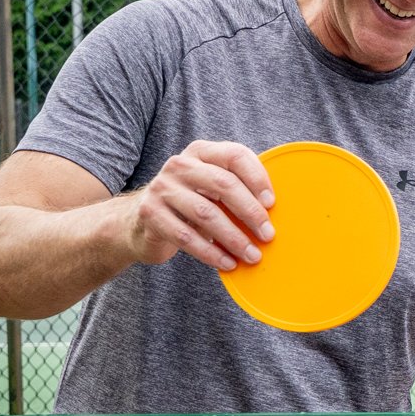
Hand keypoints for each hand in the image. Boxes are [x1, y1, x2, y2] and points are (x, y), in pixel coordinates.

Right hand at [126, 140, 275, 269]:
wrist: (140, 221)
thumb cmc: (190, 203)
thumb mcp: (210, 188)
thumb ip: (236, 187)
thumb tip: (274, 209)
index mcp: (201, 152)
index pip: (235, 155)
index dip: (257, 178)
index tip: (272, 203)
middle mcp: (180, 165)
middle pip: (223, 184)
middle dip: (250, 212)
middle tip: (268, 235)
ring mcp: (162, 188)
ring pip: (206, 213)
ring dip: (234, 238)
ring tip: (252, 255)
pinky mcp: (150, 214)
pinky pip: (186, 236)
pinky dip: (211, 253)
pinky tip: (227, 263)